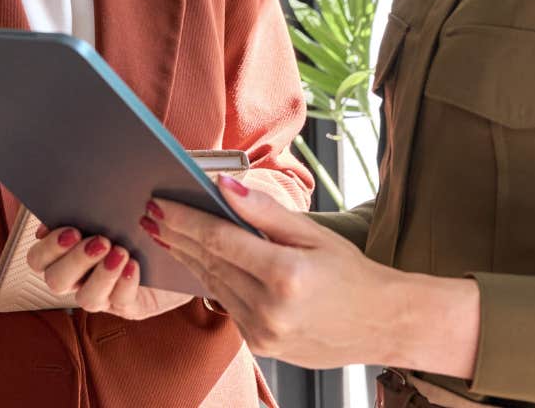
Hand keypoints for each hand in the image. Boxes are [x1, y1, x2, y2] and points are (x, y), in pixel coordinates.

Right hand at [26, 220, 191, 320]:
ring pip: (86, 298)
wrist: (174, 242)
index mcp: (65, 253)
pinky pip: (120, 301)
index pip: (38, 259)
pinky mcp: (128, 305)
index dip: (48, 248)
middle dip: (75, 261)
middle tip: (100, 241)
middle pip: (56, 280)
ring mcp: (102, 294)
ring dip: (101, 275)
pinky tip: (134, 266)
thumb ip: (86, 204)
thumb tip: (72, 196)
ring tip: (121, 252)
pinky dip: (125, 283)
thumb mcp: (108, 207)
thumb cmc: (133, 219)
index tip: (72, 230)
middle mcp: (78, 277)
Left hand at [150, 177, 478, 374]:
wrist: (382, 324)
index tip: (159, 203)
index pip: (219, 239)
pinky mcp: (261, 347)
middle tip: (151, 214)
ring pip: (213, 286)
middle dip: (177, 236)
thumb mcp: (313, 234)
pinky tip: (199, 263)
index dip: (183, 219)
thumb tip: (223, 187)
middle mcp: (270, 308)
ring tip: (167, 234)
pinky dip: (212, 282)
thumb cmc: (352, 274)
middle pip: (209, 262)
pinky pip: (228, 306)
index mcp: (285, 274)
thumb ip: (265, 212)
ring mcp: (263, 332)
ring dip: (188, 259)